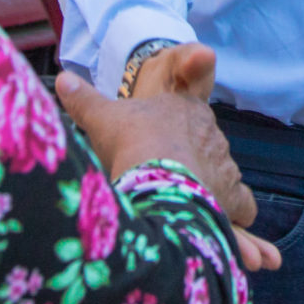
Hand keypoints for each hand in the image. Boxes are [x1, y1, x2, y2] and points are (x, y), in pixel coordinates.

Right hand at [56, 46, 281, 274]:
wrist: (156, 174)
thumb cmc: (130, 141)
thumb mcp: (101, 117)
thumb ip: (83, 100)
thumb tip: (62, 79)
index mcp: (187, 110)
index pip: (188, 116)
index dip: (172, 131)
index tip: (153, 144)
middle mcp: (213, 136)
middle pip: (204, 147)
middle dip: (188, 163)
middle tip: (162, 180)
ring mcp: (225, 166)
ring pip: (222, 177)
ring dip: (209, 190)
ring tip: (185, 208)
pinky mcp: (232, 198)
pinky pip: (241, 207)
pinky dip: (233, 218)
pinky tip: (213, 225)